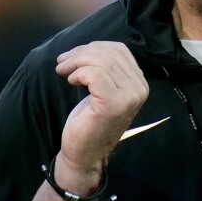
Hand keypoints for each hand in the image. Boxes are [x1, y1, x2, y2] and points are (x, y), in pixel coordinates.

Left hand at [54, 42, 147, 189]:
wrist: (84, 153)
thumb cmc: (90, 121)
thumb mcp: (101, 89)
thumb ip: (104, 69)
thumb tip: (88, 47)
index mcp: (139, 83)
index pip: (119, 50)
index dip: (93, 47)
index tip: (71, 56)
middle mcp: (139, 89)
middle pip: (109, 53)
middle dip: (80, 53)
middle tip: (62, 63)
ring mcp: (129, 97)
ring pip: (101, 62)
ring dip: (76, 62)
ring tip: (63, 71)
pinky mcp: (113, 104)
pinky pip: (94, 74)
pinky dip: (78, 73)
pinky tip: (71, 82)